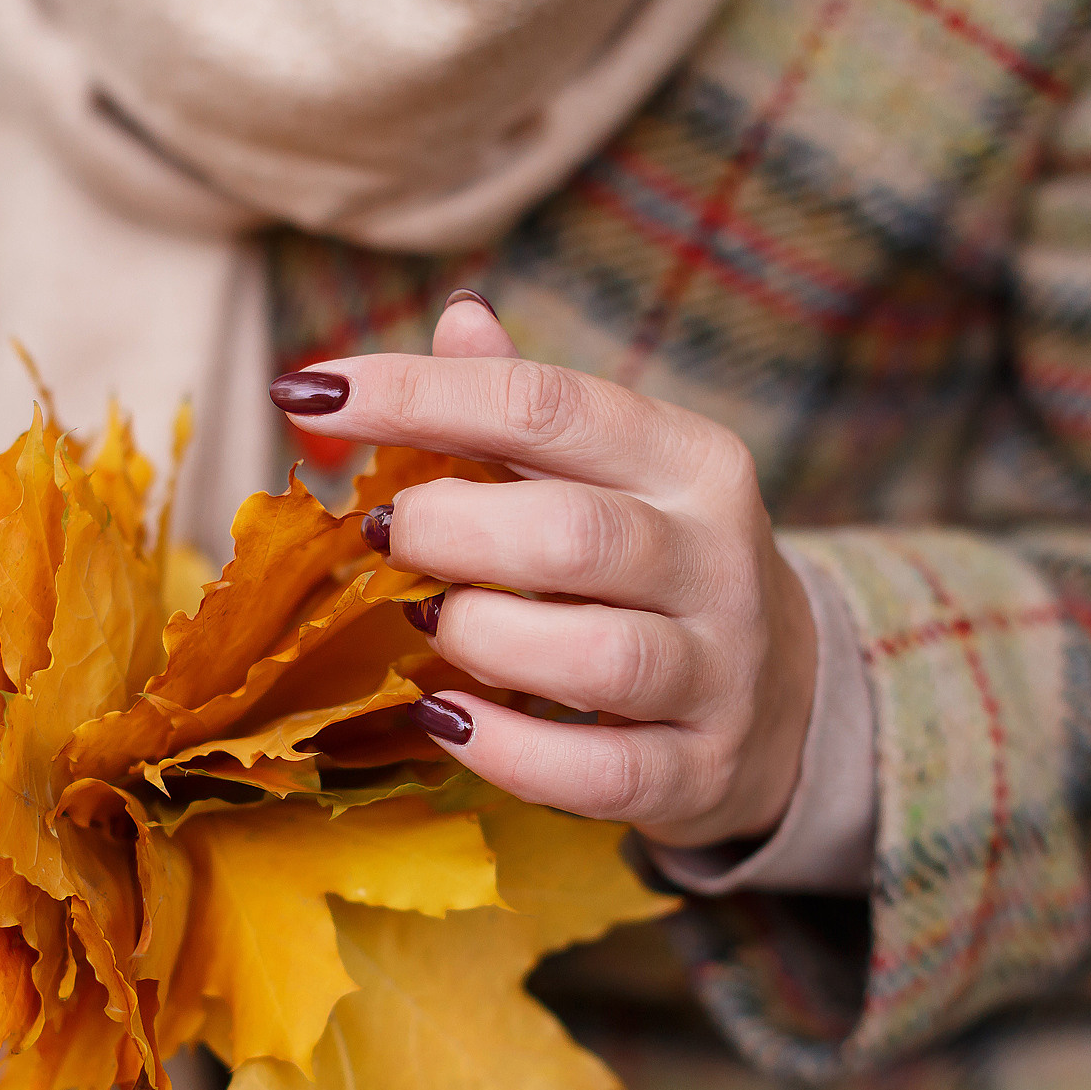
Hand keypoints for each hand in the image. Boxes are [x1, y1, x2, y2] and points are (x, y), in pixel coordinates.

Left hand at [271, 293, 816, 850]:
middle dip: (447, 532)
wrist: (782, 699)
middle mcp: (715, 558)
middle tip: (388, 537)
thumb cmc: (651, 567)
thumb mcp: (609, 473)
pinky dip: (507, 751)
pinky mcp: (701, 770)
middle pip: (573, 534)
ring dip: (480, 638)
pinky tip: (447, 720)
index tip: (308, 395)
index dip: (415, 394)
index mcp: (687, 459)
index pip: (545, 404)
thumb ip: (526, 405)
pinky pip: (600, 772)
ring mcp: (718, 671)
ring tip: (434, 625)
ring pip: (596, 655)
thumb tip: (457, 317)